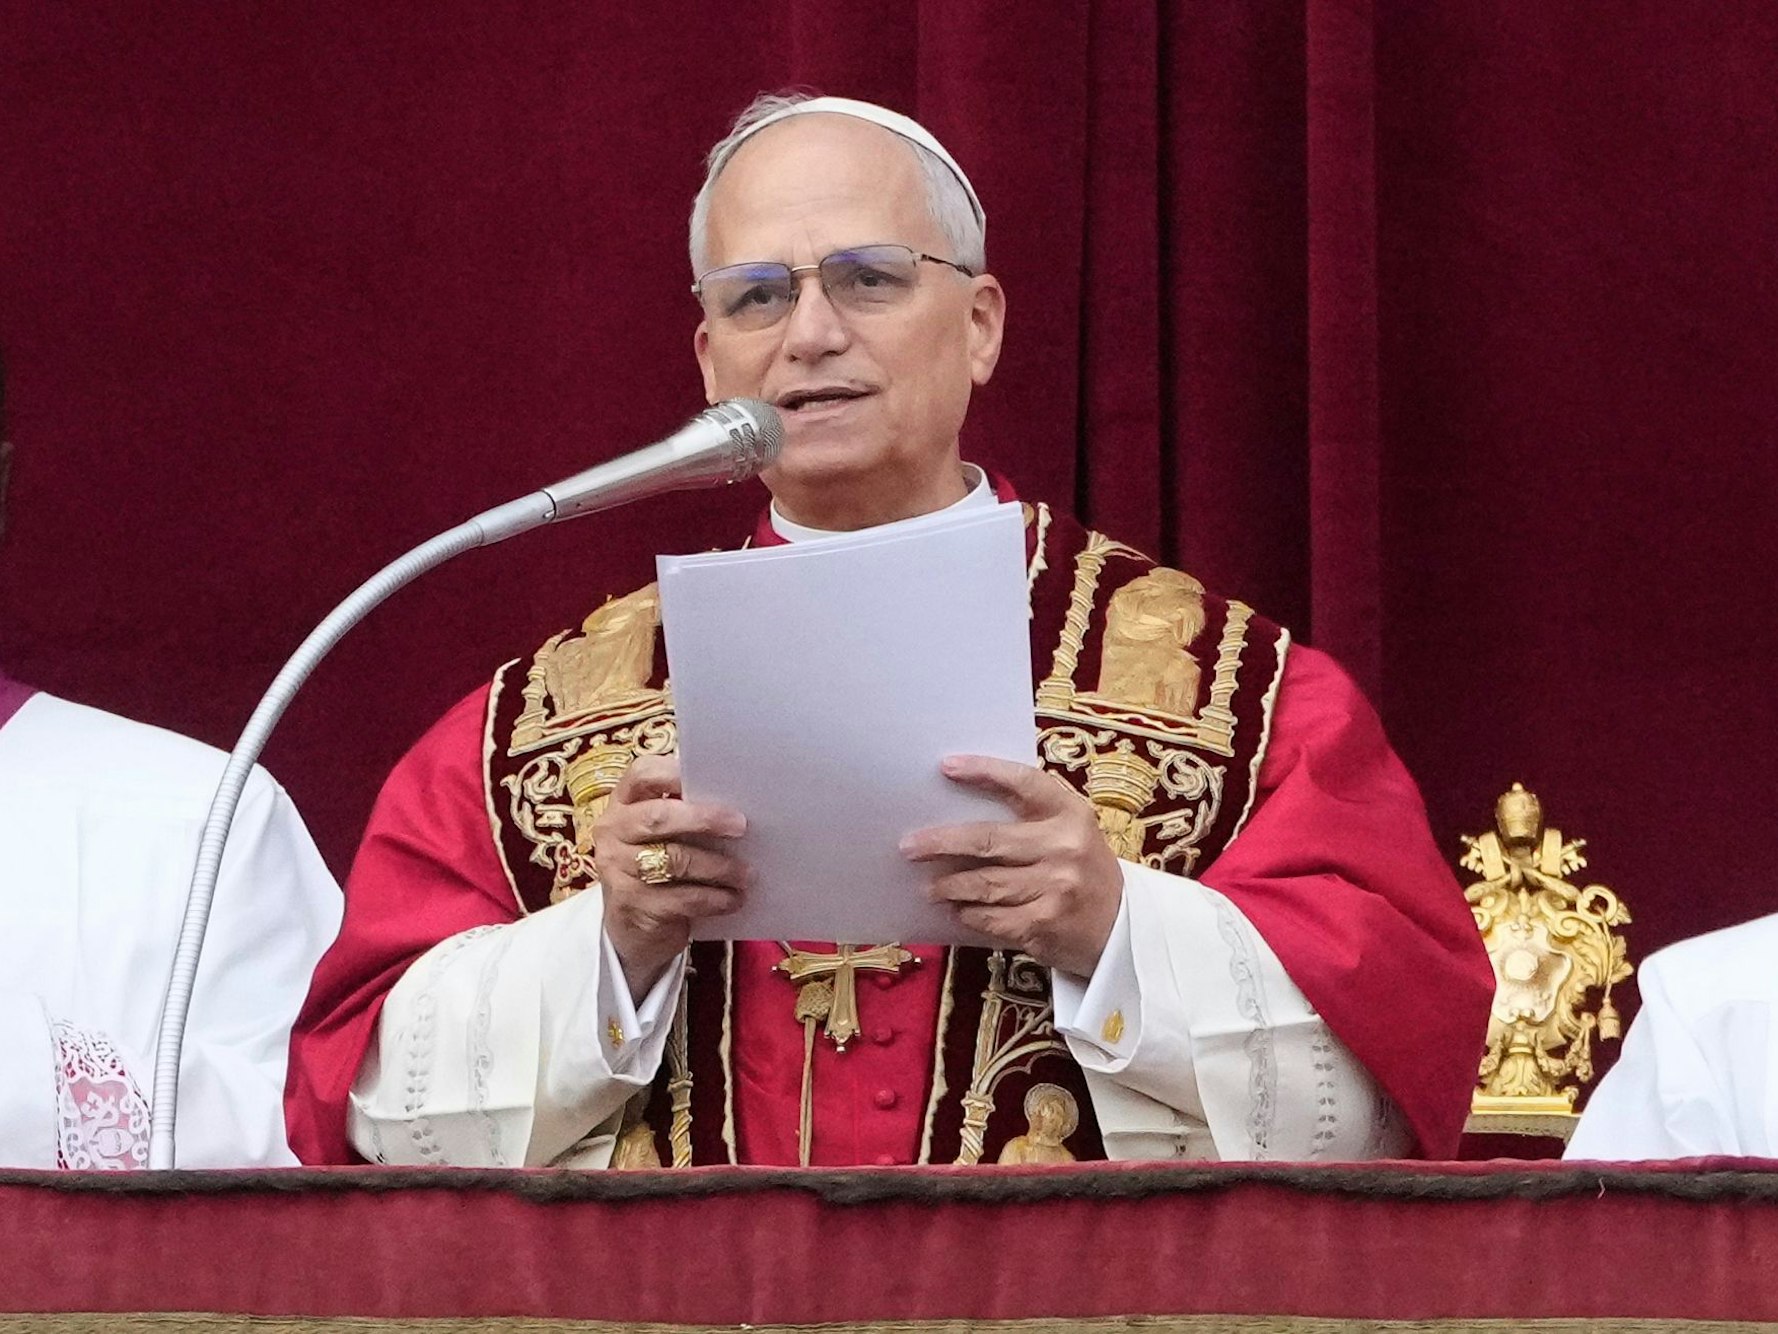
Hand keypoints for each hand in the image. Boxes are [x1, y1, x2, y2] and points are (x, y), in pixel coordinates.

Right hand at [591, 754, 749, 1000]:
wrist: (631, 928)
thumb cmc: (657, 866)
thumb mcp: (662, 836)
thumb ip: (685, 813)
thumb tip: (736, 802)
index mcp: (623, 804)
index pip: (641, 775)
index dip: (674, 773)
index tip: (713, 779)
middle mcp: (613, 831)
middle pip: (658, 817)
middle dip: (704, 819)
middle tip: (741, 826)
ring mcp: (618, 870)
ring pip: (674, 861)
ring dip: (718, 867)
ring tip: (747, 873)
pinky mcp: (633, 906)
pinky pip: (681, 898)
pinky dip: (714, 898)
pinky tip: (733, 899)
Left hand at [901, 755, 1122, 978]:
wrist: (1125, 930)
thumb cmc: (1085, 872)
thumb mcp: (1072, 834)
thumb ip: (1030, 820)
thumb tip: (957, 813)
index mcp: (1070, 814)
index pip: (1023, 782)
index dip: (984, 771)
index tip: (947, 766)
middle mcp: (1064, 848)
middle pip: (988, 840)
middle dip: (940, 843)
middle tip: (909, 846)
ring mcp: (1054, 888)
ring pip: (982, 883)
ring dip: (949, 886)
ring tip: (930, 887)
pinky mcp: (1043, 925)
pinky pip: (990, 917)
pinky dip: (968, 914)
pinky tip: (958, 910)